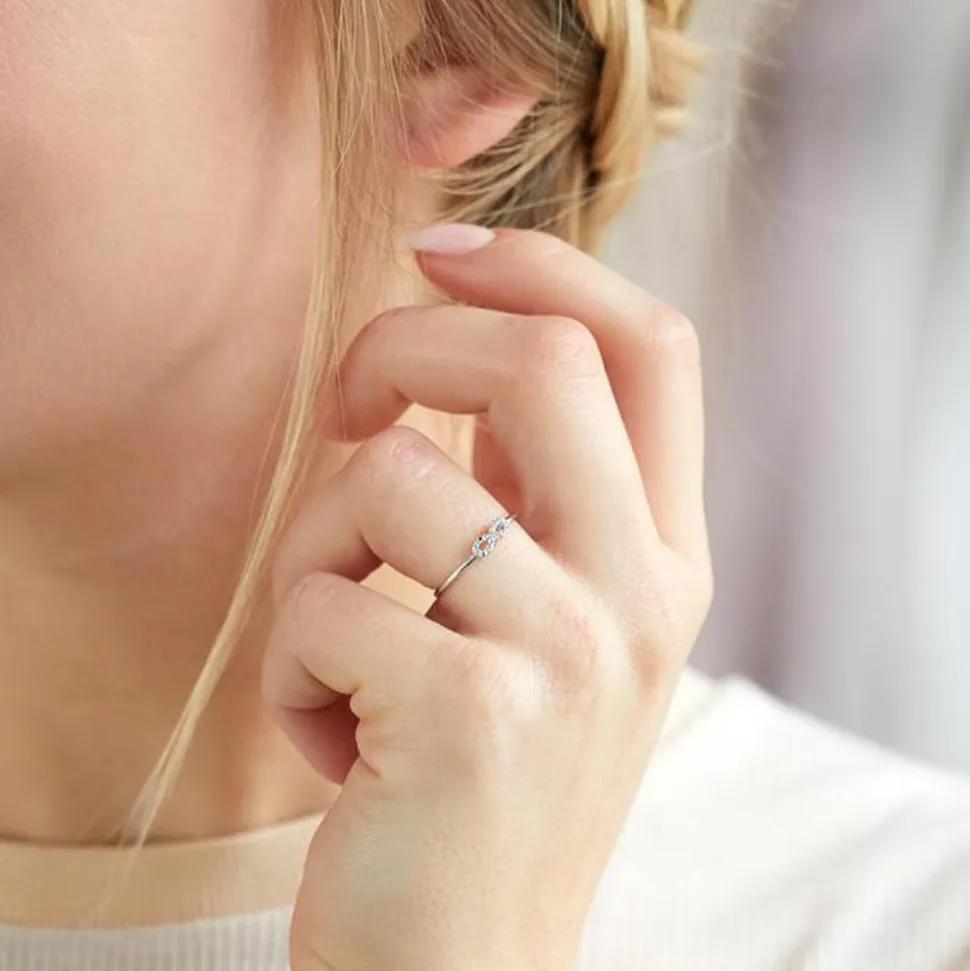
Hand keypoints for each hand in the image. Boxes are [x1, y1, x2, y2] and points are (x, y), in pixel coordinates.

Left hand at [263, 227, 711, 970]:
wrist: (470, 960)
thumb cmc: (489, 771)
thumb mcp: (550, 621)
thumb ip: (534, 490)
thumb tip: (468, 342)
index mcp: (664, 554)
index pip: (650, 344)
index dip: (542, 265)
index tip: (438, 256)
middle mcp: (640, 592)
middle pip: (538, 359)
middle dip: (404, 345)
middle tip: (347, 411)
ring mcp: (565, 655)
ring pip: (391, 480)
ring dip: (314, 544)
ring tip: (331, 633)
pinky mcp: (465, 718)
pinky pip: (322, 606)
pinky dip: (288, 658)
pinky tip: (327, 731)